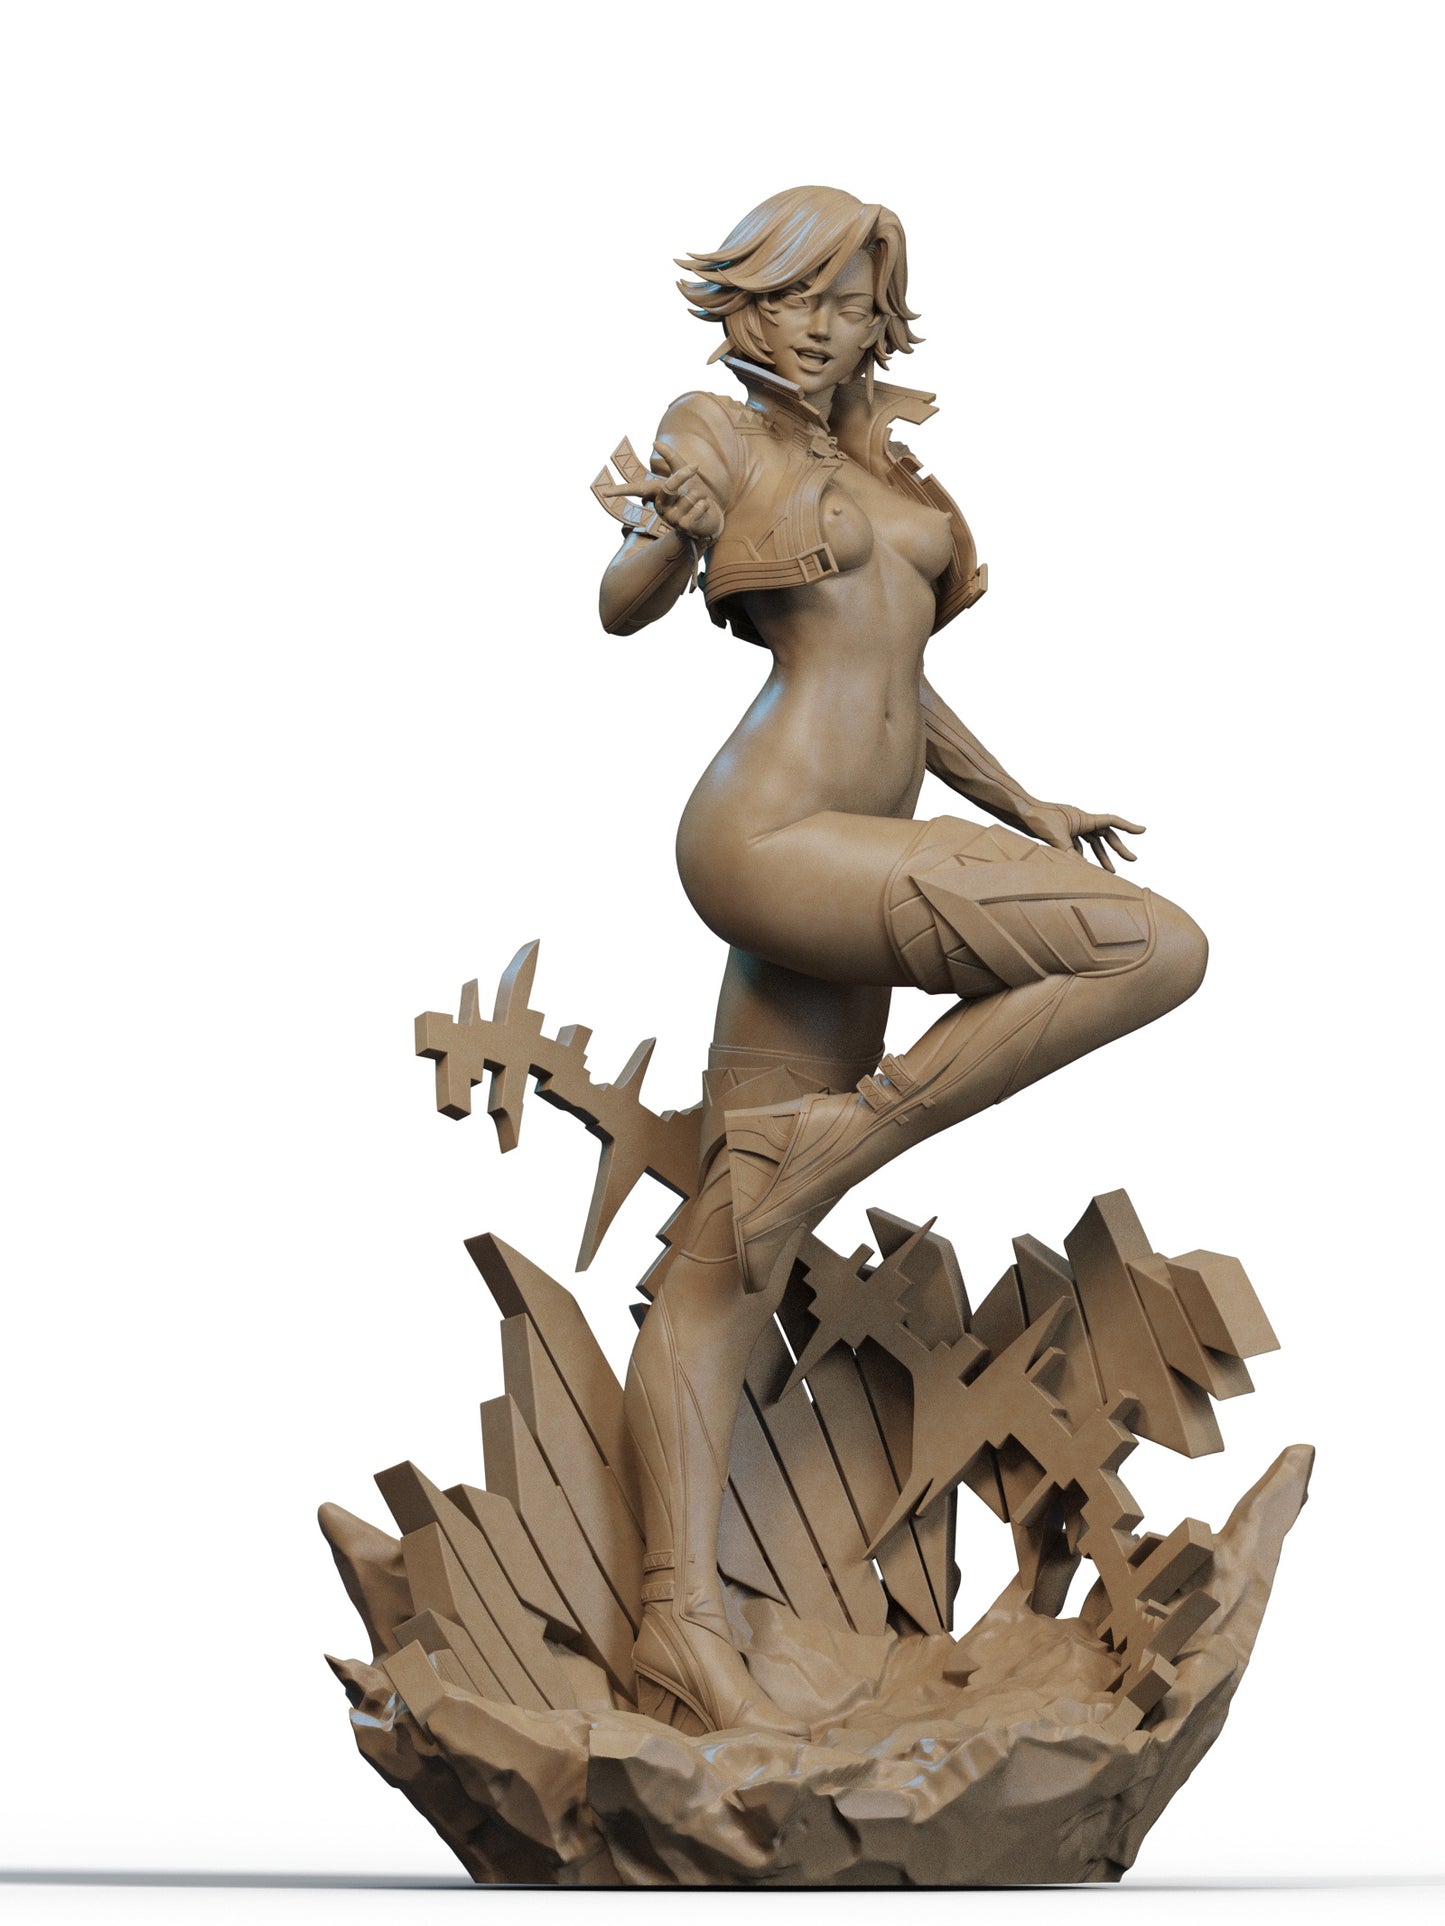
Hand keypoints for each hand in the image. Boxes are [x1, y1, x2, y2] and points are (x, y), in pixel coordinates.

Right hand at [595, 443, 723, 546]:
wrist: (711, 518)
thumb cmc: (694, 494)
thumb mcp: (684, 470)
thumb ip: (671, 457)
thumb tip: (654, 442)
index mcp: (657, 494)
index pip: (636, 490)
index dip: (620, 490)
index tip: (604, 492)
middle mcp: (660, 508)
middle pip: (669, 486)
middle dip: (682, 475)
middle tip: (695, 467)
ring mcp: (672, 520)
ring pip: (689, 496)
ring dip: (700, 494)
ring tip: (699, 501)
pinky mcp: (685, 528)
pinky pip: (698, 507)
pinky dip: (705, 505)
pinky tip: (703, 511)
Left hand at [1018, 802, 1145, 872]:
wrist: (1019, 812)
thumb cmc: (1037, 821)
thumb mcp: (1057, 841)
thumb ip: (1071, 857)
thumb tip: (1084, 873)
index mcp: (1083, 818)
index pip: (1111, 821)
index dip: (1128, 827)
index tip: (1143, 831)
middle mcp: (1080, 821)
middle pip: (1105, 835)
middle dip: (1118, 849)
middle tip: (1132, 860)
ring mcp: (1071, 827)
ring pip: (1092, 842)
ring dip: (1101, 856)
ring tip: (1110, 872)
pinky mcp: (1061, 833)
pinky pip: (1077, 845)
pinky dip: (1081, 856)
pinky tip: (1084, 868)